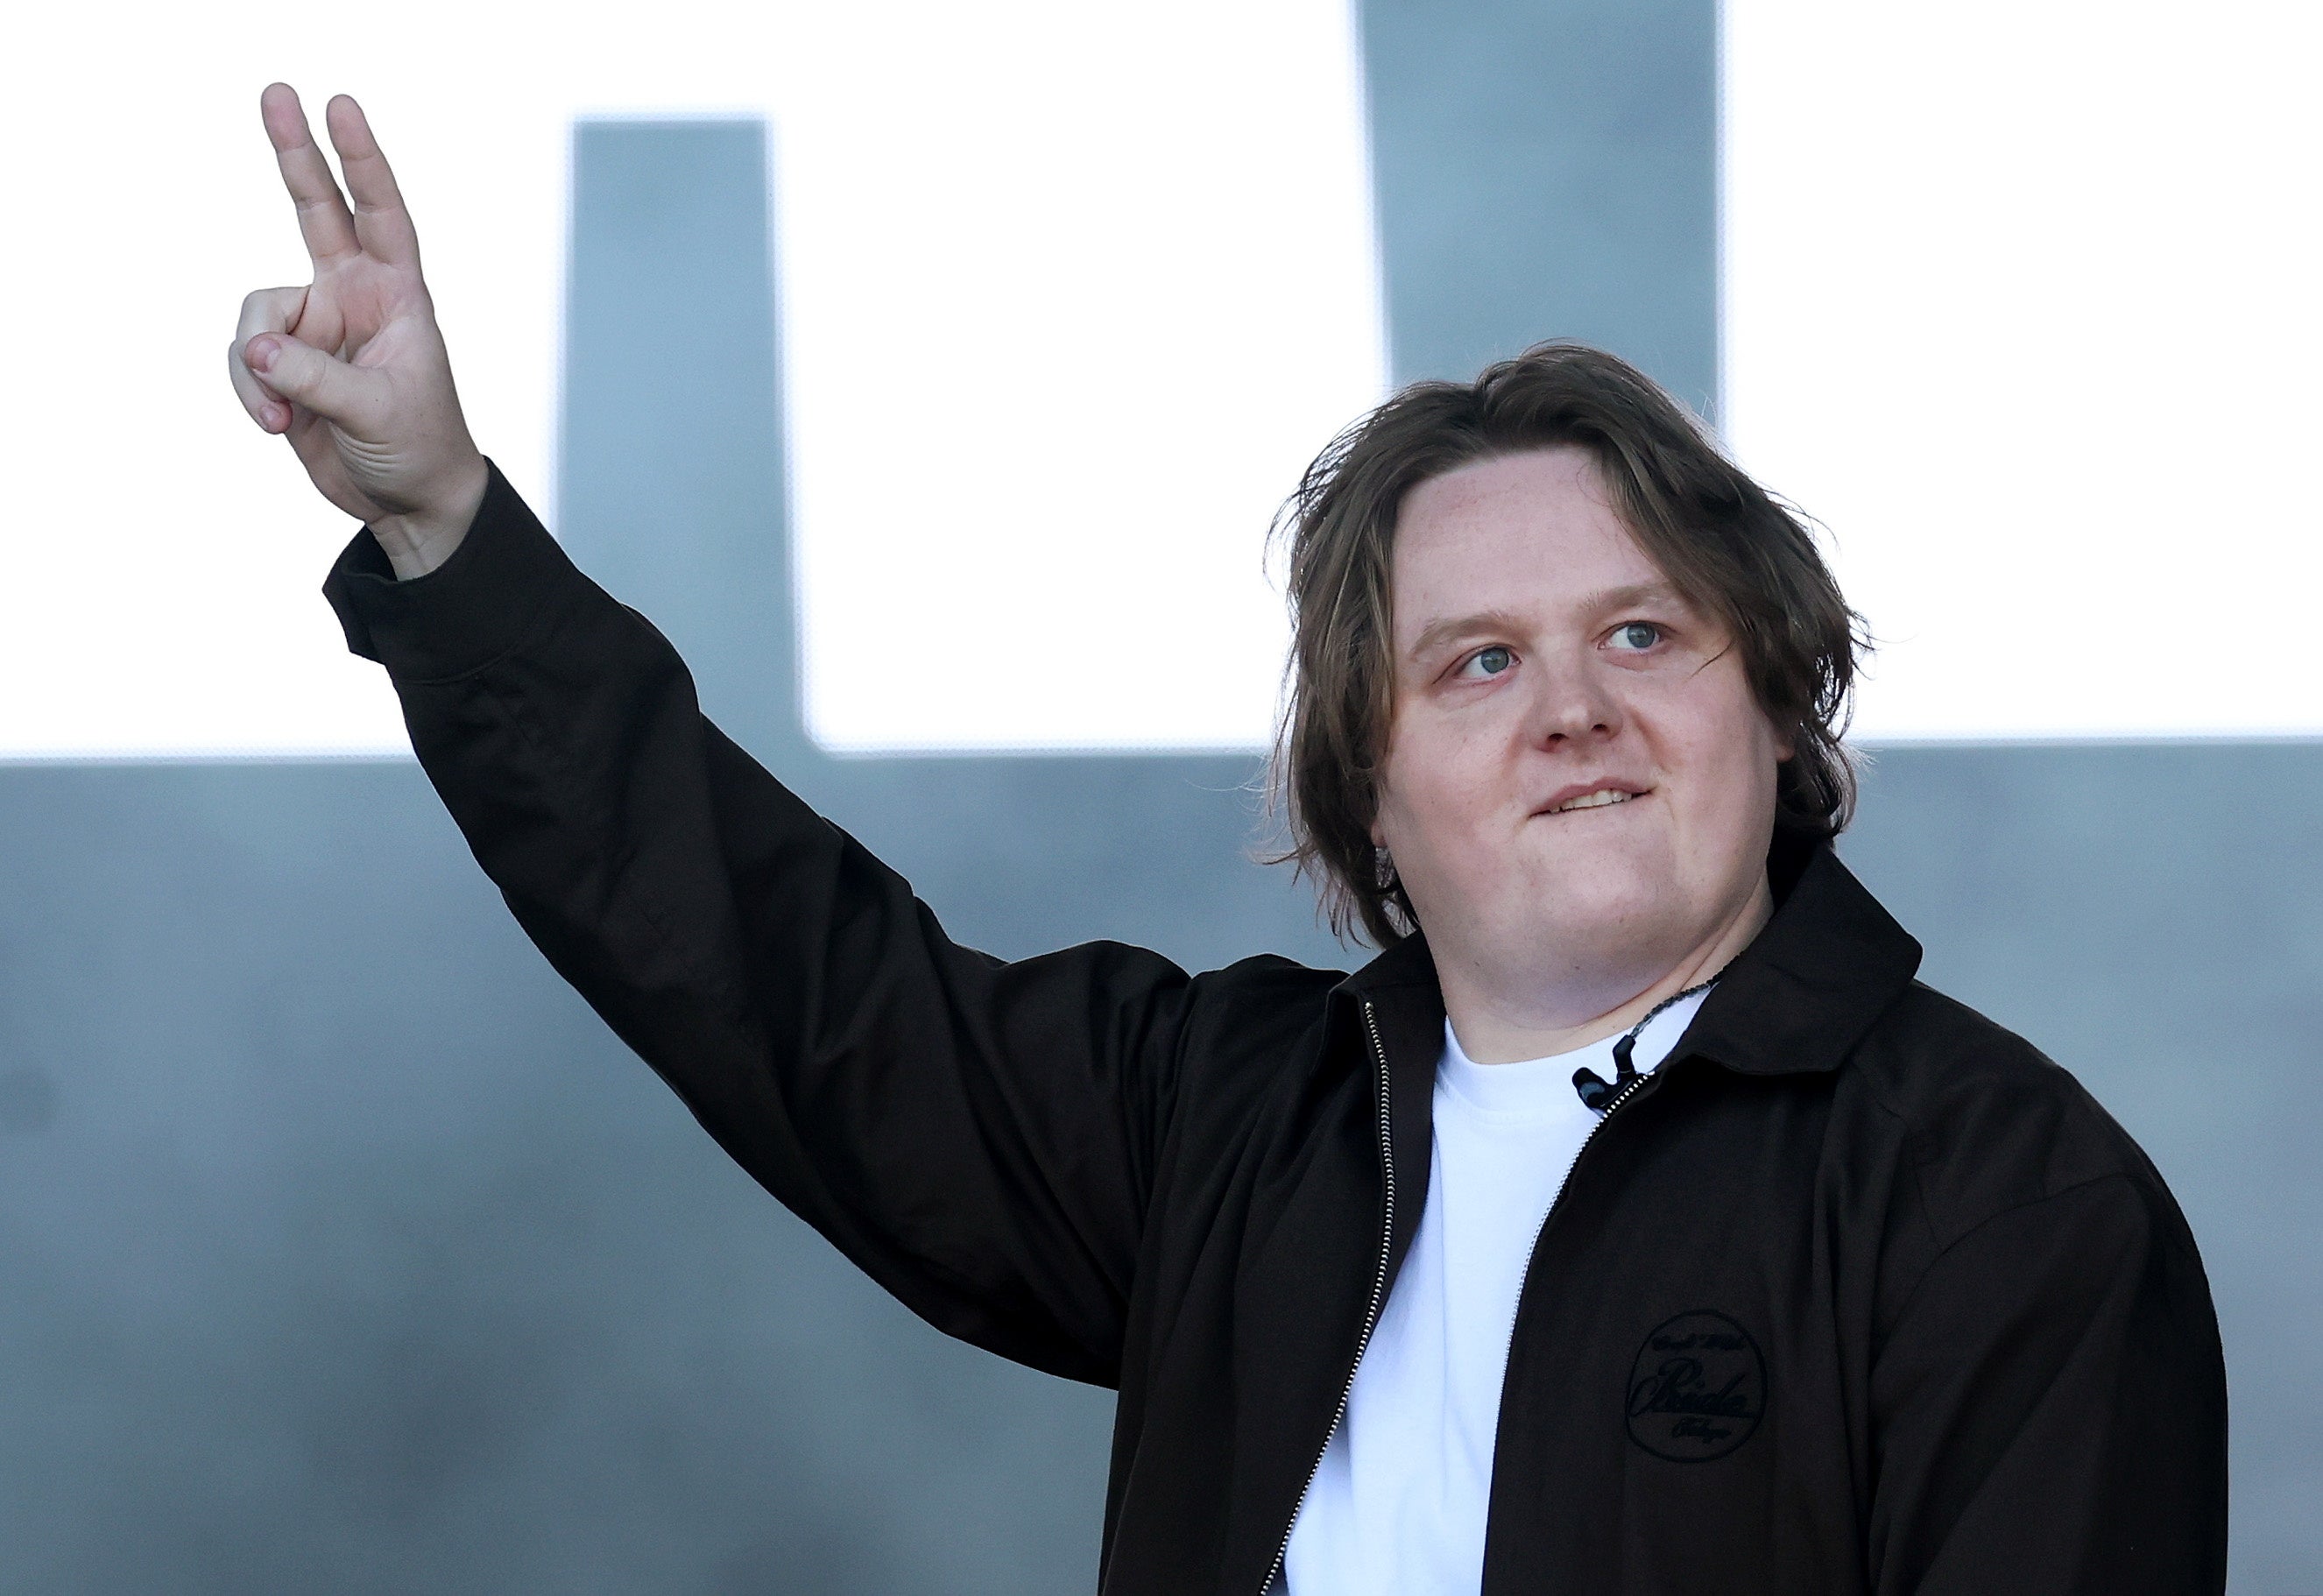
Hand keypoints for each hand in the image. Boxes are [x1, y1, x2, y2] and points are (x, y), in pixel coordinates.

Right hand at [227, 85, 487, 578]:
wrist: (409, 503)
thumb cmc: (419, 448)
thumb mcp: (377, 412)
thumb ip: (316, 378)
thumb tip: (256, 350)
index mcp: (397, 296)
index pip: (382, 215)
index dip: (363, 162)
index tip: (341, 109)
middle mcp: (353, 298)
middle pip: (316, 210)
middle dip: (295, 153)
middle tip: (276, 91)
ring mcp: (315, 328)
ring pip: (257, 316)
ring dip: (257, 368)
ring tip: (283, 416)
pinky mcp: (284, 363)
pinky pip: (245, 360)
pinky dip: (250, 393)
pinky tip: (276, 425)